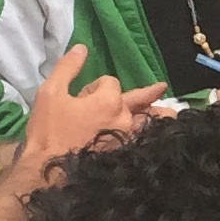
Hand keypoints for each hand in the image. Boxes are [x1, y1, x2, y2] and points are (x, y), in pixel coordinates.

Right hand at [19, 45, 160, 168]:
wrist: (49, 171)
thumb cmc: (48, 131)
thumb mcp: (50, 93)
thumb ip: (67, 68)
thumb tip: (82, 48)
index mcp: (108, 100)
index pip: (109, 82)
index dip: (93, 86)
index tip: (79, 97)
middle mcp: (125, 117)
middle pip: (137, 99)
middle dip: (146, 93)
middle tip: (161, 88)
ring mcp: (128, 138)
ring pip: (148, 121)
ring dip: (157, 114)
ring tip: (171, 112)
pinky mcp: (125, 154)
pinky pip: (143, 139)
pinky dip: (149, 134)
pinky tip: (156, 136)